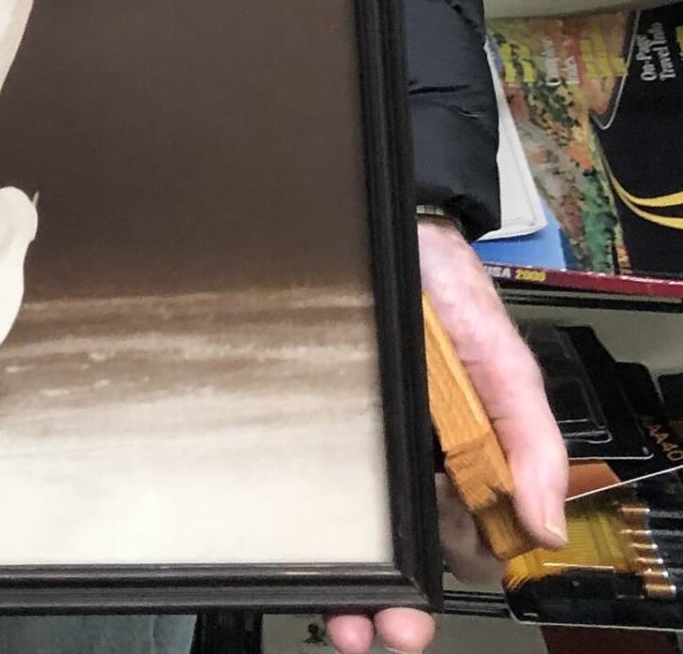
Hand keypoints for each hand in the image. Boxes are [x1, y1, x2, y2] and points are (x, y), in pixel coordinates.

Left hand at [322, 219, 567, 653]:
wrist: (398, 224)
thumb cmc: (453, 293)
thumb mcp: (505, 366)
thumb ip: (533, 441)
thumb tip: (544, 526)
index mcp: (460, 456)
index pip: (457, 542)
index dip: (440, 581)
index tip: (420, 612)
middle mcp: (407, 454)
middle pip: (399, 547)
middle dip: (390, 603)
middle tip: (376, 629)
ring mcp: (356, 437)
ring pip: (352, 526)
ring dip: (347, 581)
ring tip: (338, 614)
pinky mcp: (312, 412)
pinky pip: (302, 474)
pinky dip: (299, 520)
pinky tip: (293, 549)